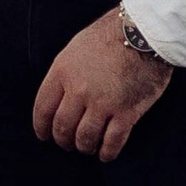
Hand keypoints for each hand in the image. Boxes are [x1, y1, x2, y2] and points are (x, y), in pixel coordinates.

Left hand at [31, 10, 173, 161]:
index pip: (43, 108)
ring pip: (85, 139)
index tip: (44, 135)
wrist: (144, 32)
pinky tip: (105, 154)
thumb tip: (60, 96)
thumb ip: (65, 72)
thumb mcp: (75, 47)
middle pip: (62, 128)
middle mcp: (79, 90)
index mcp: (63, 72)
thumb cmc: (110, 35)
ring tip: (87, 147)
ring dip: (84, 147)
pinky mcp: (126, 113)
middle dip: (63, 140)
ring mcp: (103, 103)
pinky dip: (107, 152)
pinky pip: (112, 142)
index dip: (41, 127)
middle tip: (67, 143)